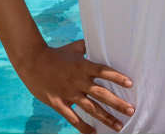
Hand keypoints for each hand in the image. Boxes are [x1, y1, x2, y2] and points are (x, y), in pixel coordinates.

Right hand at [13, 39, 134, 133]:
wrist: (32, 61)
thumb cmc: (55, 53)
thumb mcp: (73, 48)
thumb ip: (87, 46)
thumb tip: (99, 40)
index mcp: (83, 66)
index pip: (104, 72)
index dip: (117, 77)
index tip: (130, 84)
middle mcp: (78, 81)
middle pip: (102, 94)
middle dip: (118, 104)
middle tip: (131, 111)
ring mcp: (69, 93)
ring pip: (91, 108)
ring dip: (106, 118)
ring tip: (119, 126)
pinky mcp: (59, 103)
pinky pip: (73, 118)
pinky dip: (84, 127)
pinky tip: (94, 132)